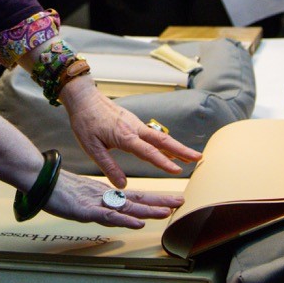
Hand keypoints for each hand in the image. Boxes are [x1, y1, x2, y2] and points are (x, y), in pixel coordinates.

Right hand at [44, 170, 183, 228]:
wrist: (40, 179)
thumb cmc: (57, 188)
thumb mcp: (81, 198)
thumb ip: (97, 203)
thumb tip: (110, 208)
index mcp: (105, 195)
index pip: (135, 197)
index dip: (154, 199)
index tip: (171, 201)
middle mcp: (105, 197)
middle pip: (137, 200)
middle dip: (160, 202)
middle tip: (180, 201)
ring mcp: (96, 203)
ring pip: (127, 207)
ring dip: (149, 209)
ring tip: (167, 210)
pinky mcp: (85, 210)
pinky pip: (108, 216)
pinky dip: (124, 219)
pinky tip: (137, 221)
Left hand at [58, 76, 201, 187]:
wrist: (84, 98)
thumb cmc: (85, 122)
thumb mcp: (91, 147)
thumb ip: (108, 166)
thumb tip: (122, 185)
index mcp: (124, 136)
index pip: (148, 151)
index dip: (163, 162)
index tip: (178, 171)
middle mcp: (134, 128)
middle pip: (163, 141)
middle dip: (182, 150)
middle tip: (199, 158)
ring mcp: (135, 124)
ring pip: (160, 137)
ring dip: (176, 147)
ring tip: (191, 157)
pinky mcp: (133, 122)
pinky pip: (153, 134)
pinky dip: (165, 143)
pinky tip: (170, 150)